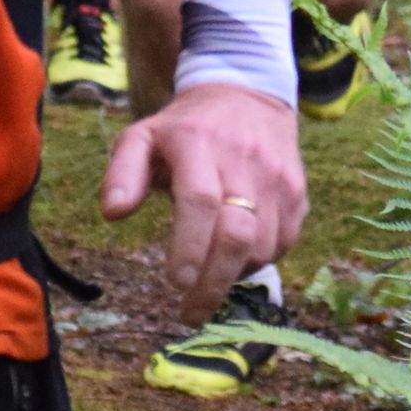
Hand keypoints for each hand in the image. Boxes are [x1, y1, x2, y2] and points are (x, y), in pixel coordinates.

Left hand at [98, 82, 308, 312]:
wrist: (247, 98)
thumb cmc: (184, 128)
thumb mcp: (142, 137)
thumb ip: (122, 173)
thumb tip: (112, 214)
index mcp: (198, 143)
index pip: (200, 200)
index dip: (190, 247)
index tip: (176, 284)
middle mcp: (244, 161)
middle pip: (237, 234)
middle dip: (213, 282)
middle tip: (189, 313)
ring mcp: (278, 178)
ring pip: (262, 246)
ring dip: (233, 274)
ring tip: (207, 281)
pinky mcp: (298, 194)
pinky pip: (282, 244)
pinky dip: (257, 263)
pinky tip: (233, 261)